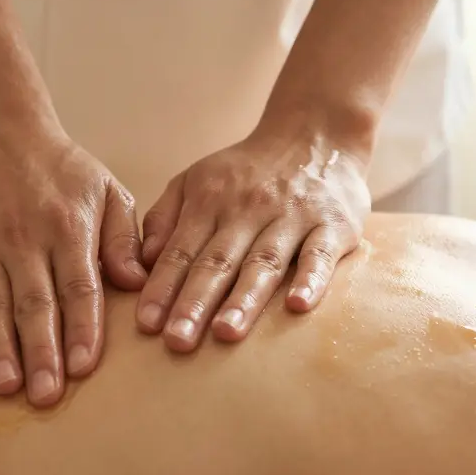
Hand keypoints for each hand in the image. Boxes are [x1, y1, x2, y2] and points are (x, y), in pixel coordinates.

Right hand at [0, 124, 147, 405]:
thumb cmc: (62, 171)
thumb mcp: (107, 190)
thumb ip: (124, 238)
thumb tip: (138, 282)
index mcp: (68, 228)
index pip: (78, 286)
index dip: (82, 329)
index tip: (86, 368)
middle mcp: (24, 240)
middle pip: (34, 304)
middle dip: (40, 354)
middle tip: (46, 397)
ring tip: (7, 388)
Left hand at [136, 127, 370, 352]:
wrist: (314, 134)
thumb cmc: (245, 171)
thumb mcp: (194, 180)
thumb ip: (164, 218)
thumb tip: (142, 262)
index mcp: (209, 200)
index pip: (180, 251)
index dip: (162, 287)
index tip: (146, 326)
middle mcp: (248, 208)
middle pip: (217, 261)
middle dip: (195, 302)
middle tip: (177, 340)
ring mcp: (292, 215)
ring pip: (264, 261)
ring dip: (244, 298)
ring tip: (226, 332)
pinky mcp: (333, 223)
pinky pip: (320, 253)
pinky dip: (311, 279)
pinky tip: (298, 306)